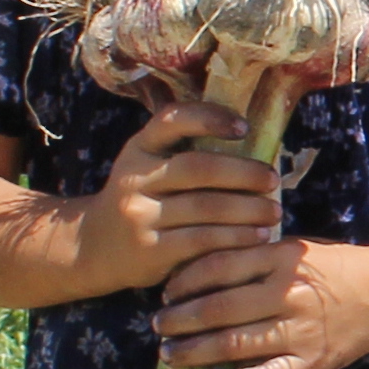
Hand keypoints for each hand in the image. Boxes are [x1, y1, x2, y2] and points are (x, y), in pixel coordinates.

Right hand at [89, 103, 285, 297]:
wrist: (94, 246)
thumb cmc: (143, 201)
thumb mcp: (149, 168)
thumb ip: (185, 154)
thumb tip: (255, 141)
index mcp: (140, 148)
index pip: (173, 120)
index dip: (210, 119)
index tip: (244, 127)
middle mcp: (136, 177)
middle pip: (199, 168)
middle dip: (244, 173)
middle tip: (272, 179)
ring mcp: (140, 215)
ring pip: (205, 208)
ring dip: (248, 210)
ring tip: (274, 213)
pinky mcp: (149, 250)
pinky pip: (202, 242)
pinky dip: (236, 239)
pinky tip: (258, 238)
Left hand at [159, 233, 368, 368]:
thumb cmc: (332, 269)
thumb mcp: (294, 248)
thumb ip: (251, 256)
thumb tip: (194, 271)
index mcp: (282, 259)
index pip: (218, 267)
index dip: (184, 281)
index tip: (165, 291)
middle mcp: (288, 295)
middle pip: (219, 308)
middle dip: (180, 319)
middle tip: (158, 325)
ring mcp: (299, 333)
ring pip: (234, 343)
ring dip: (194, 350)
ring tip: (170, 354)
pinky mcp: (308, 364)